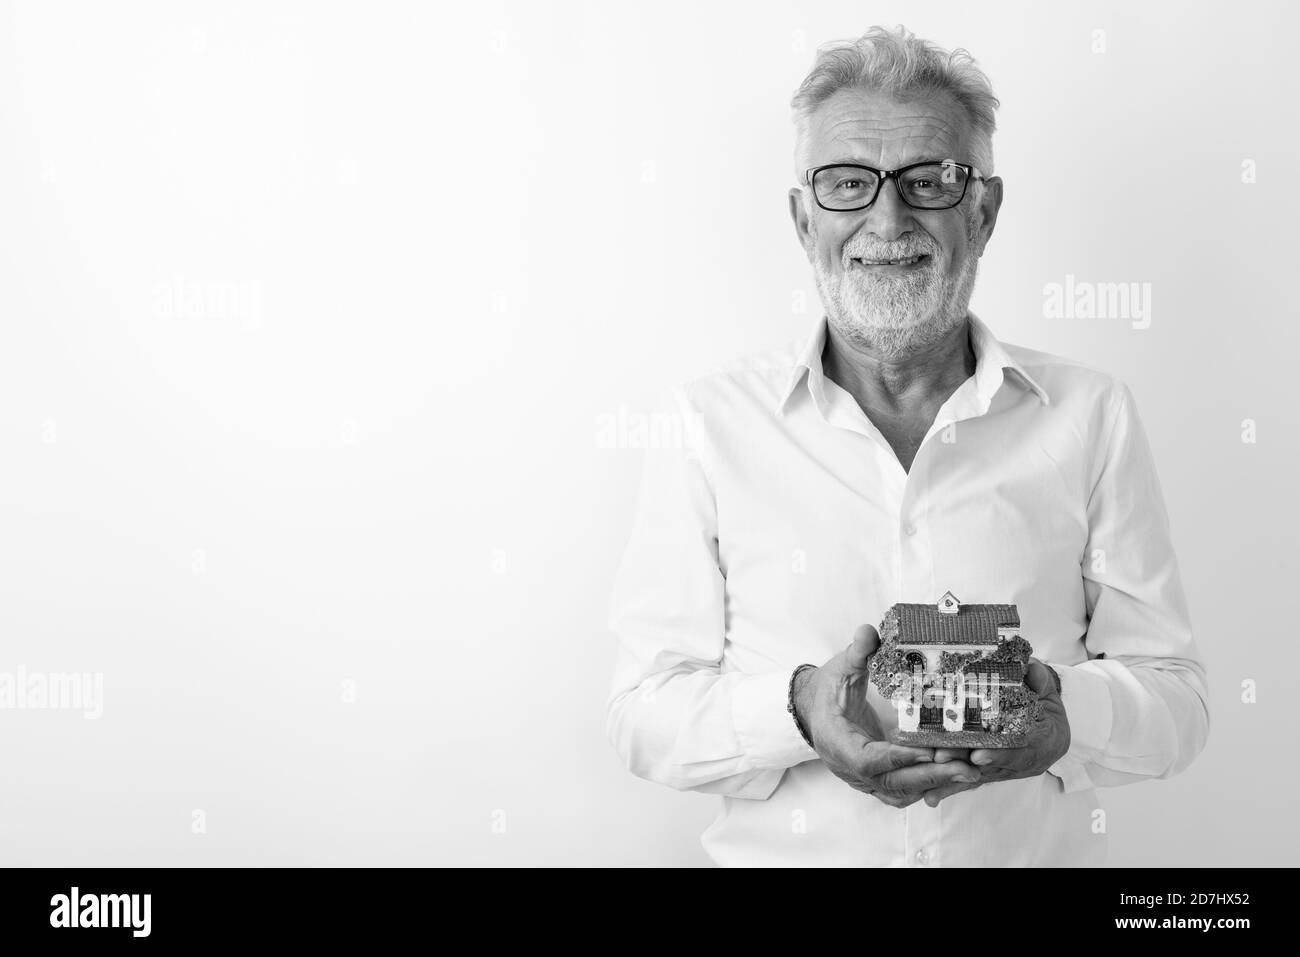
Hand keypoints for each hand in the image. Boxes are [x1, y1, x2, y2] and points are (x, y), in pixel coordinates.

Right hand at [795, 624, 981, 807]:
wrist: (815, 710)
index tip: (928, 751)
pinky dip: (926, 787)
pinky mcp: (875, 780)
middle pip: (891, 783)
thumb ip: (856, 652)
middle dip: (929, 776)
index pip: (866, 759)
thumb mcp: (840, 668)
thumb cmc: (828, 690)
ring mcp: (862, 779)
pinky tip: (951, 776)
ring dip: (934, 784)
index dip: (897, 758)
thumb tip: (868, 631)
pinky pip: (901, 792)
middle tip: (966, 769)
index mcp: (836, 741)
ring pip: (900, 792)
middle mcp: (849, 767)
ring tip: (969, 772)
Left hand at [920, 658, 1070, 806]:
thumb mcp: (1048, 689)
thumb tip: (1031, 668)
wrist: (1052, 723)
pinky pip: (970, 782)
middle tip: (940, 758)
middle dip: (965, 763)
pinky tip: (931, 797)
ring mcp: (1005, 769)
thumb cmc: (1046, 703)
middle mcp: (1022, 762)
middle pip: (991, 767)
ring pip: (977, 777)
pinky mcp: (990, 772)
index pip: (1020, 752)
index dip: (1000, 754)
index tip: (979, 755)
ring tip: (929, 782)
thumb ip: (1040, 680)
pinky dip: (951, 789)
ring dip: (953, 779)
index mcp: (1042, 743)